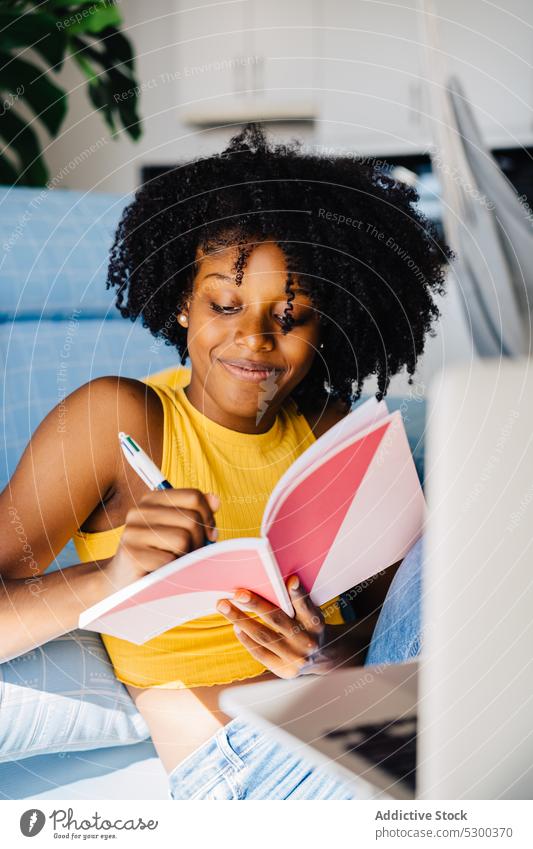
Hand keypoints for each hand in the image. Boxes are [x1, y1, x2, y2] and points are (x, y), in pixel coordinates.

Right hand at [104, 488, 219, 589]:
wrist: (122, 582)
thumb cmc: (156, 555)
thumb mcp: (176, 530)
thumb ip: (197, 514)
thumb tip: (216, 500)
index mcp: (151, 500)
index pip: (193, 497)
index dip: (208, 517)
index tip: (209, 535)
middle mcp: (139, 511)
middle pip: (191, 519)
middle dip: (200, 541)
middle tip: (192, 555)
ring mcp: (133, 532)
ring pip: (183, 539)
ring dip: (187, 556)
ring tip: (176, 562)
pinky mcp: (131, 554)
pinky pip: (170, 560)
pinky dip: (173, 570)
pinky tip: (164, 572)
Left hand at [216, 575, 340, 678]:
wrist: (322, 658)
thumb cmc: (309, 627)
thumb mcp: (310, 613)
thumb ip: (298, 601)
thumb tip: (282, 581)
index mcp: (316, 624)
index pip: (306, 607)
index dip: (299, 594)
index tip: (291, 580)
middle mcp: (308, 642)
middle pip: (278, 620)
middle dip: (257, 605)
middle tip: (238, 593)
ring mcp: (295, 658)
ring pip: (263, 636)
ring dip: (240, 620)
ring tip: (224, 606)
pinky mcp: (284, 670)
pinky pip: (260, 653)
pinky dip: (246, 639)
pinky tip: (235, 626)